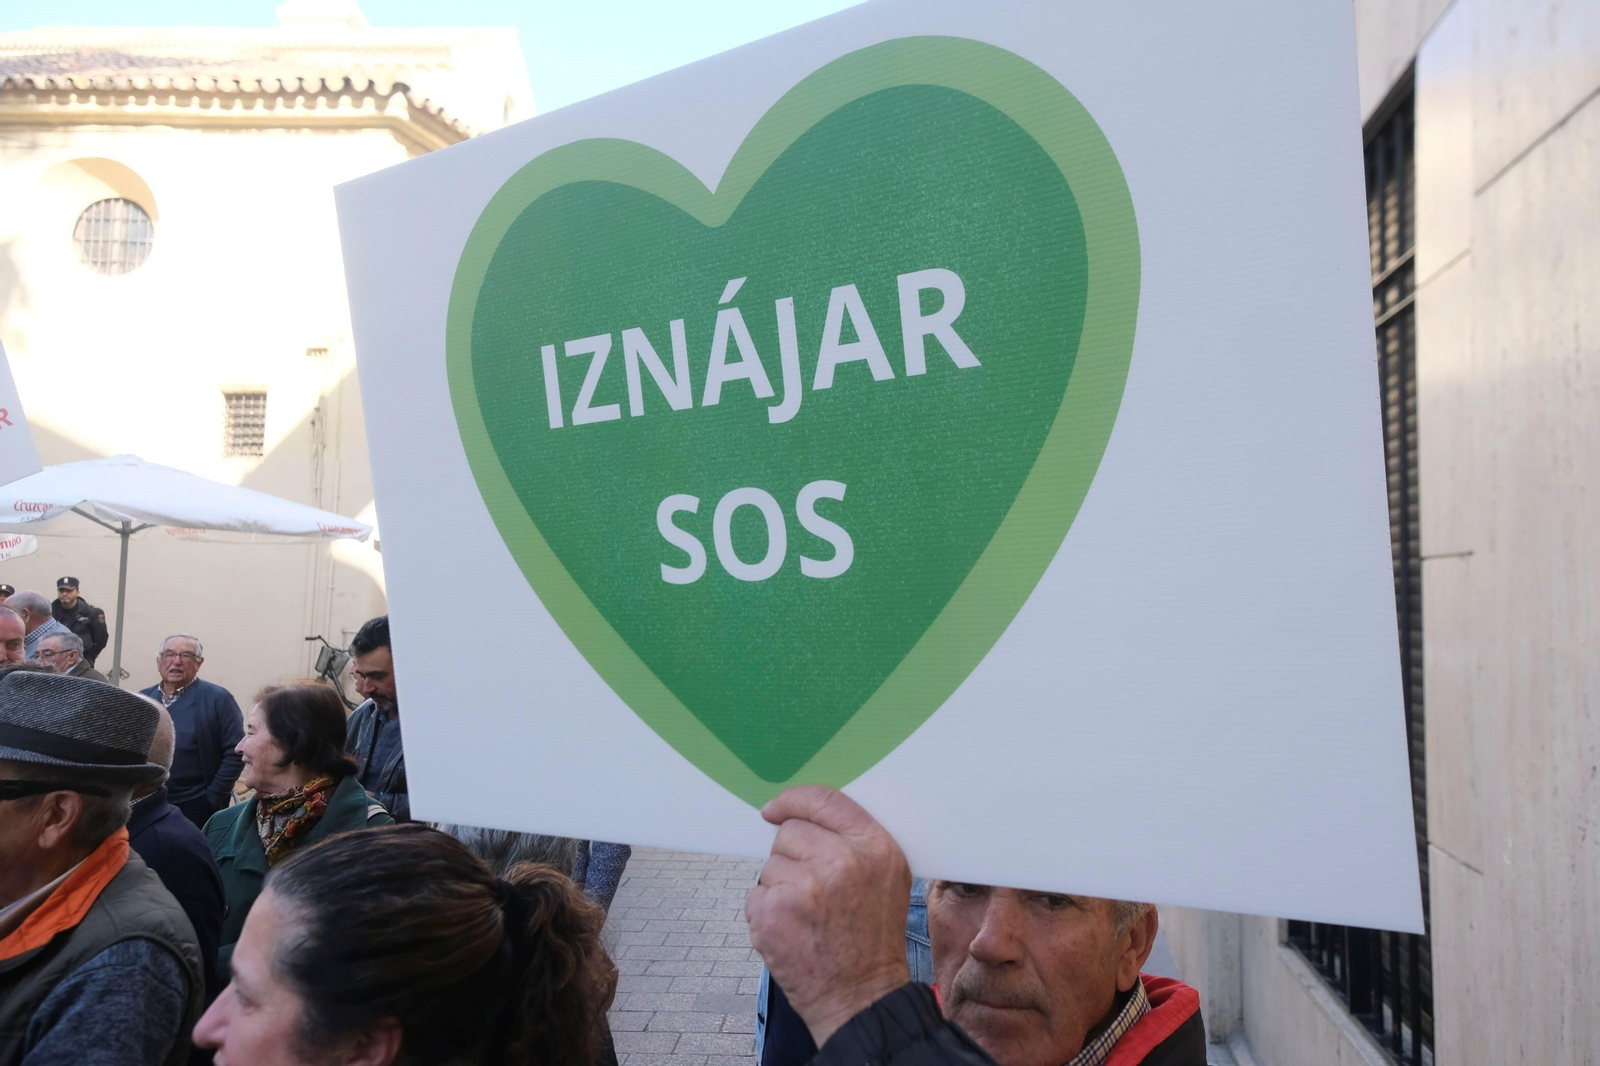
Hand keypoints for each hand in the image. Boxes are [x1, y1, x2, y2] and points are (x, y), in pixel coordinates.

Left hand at [745, 786, 912, 1046]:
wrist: (861, 998)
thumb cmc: (873, 938)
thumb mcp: (887, 878)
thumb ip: (854, 841)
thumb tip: (801, 813)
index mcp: (873, 847)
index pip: (824, 799)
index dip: (793, 801)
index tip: (774, 809)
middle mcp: (840, 861)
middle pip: (789, 832)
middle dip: (792, 856)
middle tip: (812, 892)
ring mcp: (804, 887)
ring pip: (770, 865)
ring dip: (780, 888)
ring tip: (808, 917)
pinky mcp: (773, 912)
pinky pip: (755, 895)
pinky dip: (767, 913)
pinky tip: (792, 932)